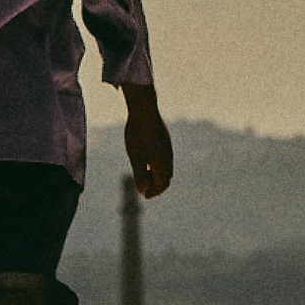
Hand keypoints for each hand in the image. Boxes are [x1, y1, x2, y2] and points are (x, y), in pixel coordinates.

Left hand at [120, 82, 172, 198]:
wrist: (144, 109)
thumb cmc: (137, 134)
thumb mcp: (135, 157)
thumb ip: (140, 175)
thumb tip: (142, 191)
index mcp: (162, 163)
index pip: (162, 184)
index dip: (154, 192)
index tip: (144, 195)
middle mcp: (168, 156)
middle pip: (166, 177)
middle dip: (157, 185)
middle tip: (146, 189)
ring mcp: (168, 147)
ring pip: (167, 167)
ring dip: (158, 175)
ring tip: (145, 175)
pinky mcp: (165, 139)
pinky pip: (165, 157)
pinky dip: (158, 165)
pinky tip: (148, 159)